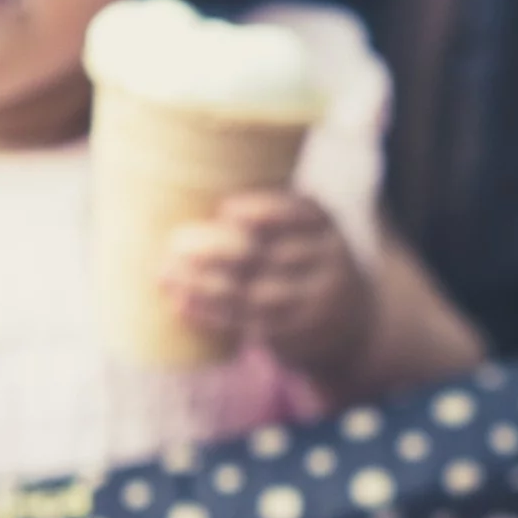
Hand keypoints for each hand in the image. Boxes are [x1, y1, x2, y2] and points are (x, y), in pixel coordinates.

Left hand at [161, 190, 371, 378]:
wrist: (352, 325)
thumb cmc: (306, 261)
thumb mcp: (307, 232)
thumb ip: (266, 211)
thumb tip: (187, 182)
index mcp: (326, 226)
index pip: (300, 214)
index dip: (265, 211)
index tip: (226, 209)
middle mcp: (325, 263)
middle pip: (267, 255)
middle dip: (217, 249)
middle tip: (175, 243)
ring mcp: (310, 303)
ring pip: (251, 292)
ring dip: (202, 284)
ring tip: (166, 272)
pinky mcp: (292, 334)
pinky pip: (245, 322)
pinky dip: (209, 312)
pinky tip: (180, 302)